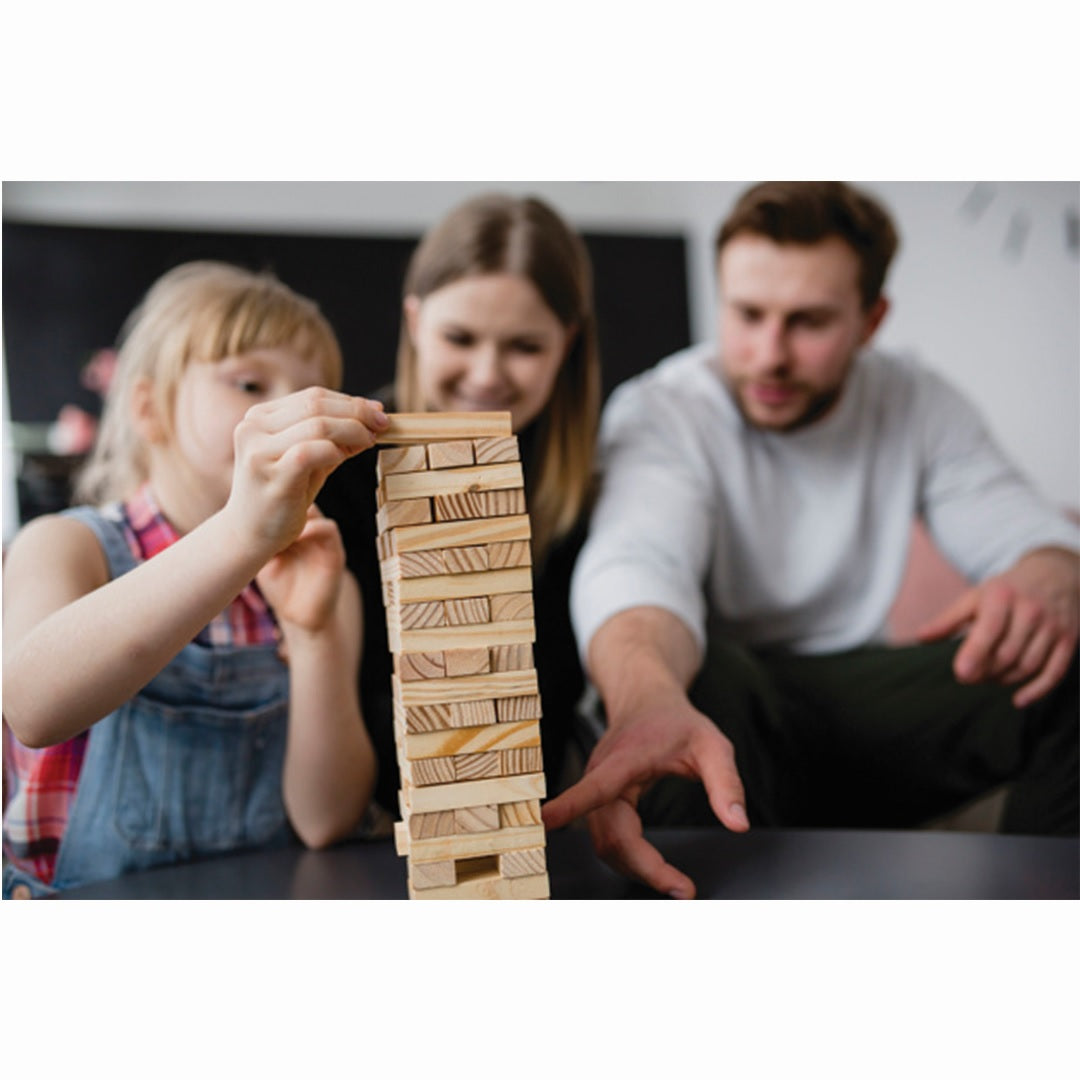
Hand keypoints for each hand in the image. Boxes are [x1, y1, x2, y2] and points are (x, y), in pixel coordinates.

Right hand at [225, 388, 387, 558]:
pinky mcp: (271, 474)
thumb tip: (374, 421)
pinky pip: (312, 452)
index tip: (378, 412)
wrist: (249, 535)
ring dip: (353, 430)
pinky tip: (347, 456)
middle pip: (316, 405)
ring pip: (318, 425)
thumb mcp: (310, 461)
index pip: (313, 396)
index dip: (350, 402)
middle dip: (357, 412)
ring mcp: (259, 450)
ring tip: (370, 441)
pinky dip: (336, 450)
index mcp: (259, 416)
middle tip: (383, 424)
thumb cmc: (282, 496)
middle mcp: (253, 428)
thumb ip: (335, 439)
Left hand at [256, 506, 345, 634]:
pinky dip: (314, 528)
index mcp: (292, 527)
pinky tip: (297, 535)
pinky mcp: (335, 552)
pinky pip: (329, 529)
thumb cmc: (279, 588)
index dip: (269, 495)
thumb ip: (257, 540)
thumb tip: (235, 520)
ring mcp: (322, 538)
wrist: (300, 616)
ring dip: (297, 511)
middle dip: (282, 497)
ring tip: (279, 520)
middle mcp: (308, 528)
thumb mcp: (263, 560)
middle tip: (264, 503)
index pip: (283, 499)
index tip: (251, 499)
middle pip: (298, 498)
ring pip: (313, 509)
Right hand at [542, 689, 748, 898]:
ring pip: (605, 843)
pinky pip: (607, 839)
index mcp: (625, 758)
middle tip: (682, 888)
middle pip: (609, 834)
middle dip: (643, 867)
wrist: (646, 703)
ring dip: (636, 868)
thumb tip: (738, 824)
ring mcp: (596, 788)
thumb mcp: (712, 745)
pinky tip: (653, 866)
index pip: (597, 785)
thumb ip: (726, 783)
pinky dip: (629, 858)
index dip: (572, 803)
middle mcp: (602, 774)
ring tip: (674, 882)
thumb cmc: (676, 722)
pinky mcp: (599, 801)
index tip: (548, 820)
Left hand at [917, 547, 1078, 707]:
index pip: (989, 630)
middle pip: (1007, 654)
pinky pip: (1055, 672)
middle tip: (968, 676)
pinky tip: (1018, 700)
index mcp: (1002, 597)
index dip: (975, 653)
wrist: (1055, 573)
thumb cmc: (1005, 590)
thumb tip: (921, 637)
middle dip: (985, 671)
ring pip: (1028, 665)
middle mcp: (1031, 610)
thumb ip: (948, 619)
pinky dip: (1036, 691)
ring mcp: (1053, 626)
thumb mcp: (975, 597)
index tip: (961, 673)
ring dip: (1004, 679)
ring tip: (988, 676)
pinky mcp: (1069, 639)